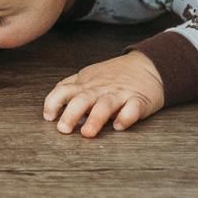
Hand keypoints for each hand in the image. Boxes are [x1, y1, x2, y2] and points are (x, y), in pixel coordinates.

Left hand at [43, 53, 164, 136]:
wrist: (149, 65)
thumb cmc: (115, 75)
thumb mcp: (89, 76)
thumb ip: (70, 87)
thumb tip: (52, 102)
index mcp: (86, 84)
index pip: (64, 90)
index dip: (54, 102)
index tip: (49, 116)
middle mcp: (101, 89)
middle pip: (82, 99)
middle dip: (71, 114)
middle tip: (63, 129)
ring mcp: (120, 94)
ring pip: (105, 105)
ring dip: (95, 119)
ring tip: (87, 133)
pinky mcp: (139, 100)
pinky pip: (133, 108)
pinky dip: (126, 117)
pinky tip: (119, 126)